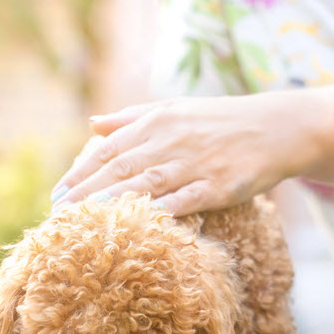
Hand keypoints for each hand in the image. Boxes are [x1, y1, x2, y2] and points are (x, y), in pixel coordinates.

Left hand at [51, 92, 317, 215]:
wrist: (277, 128)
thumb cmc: (221, 120)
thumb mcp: (175, 109)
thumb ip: (131, 118)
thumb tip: (92, 124)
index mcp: (158, 121)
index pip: (109, 149)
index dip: (80, 173)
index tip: (56, 194)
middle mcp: (172, 140)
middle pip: (120, 169)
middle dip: (86, 193)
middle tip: (58, 214)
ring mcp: (196, 164)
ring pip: (146, 185)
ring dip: (113, 203)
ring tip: (85, 222)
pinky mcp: (219, 185)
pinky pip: (184, 201)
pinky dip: (160, 211)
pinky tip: (139, 224)